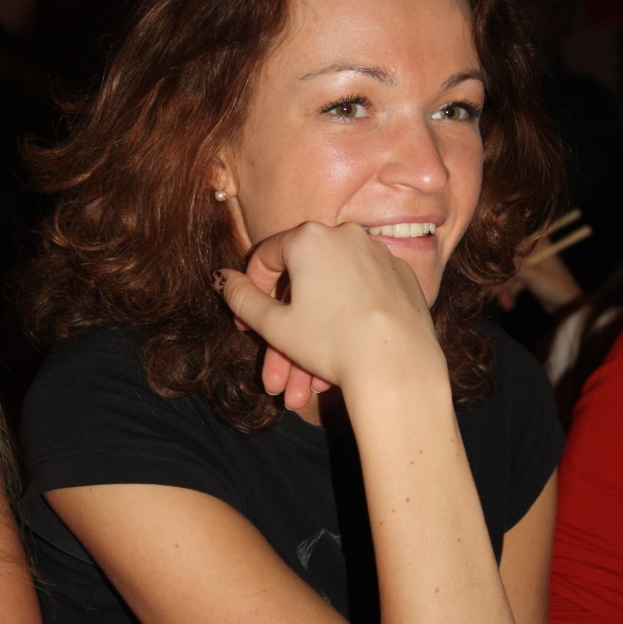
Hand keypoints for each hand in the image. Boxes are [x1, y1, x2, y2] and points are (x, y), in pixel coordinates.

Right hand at [218, 222, 439, 405]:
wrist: (397, 368)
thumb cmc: (331, 343)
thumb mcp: (273, 325)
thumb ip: (241, 298)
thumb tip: (221, 278)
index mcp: (310, 238)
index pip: (267, 256)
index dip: (252, 292)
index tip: (246, 324)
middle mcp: (346, 235)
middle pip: (302, 284)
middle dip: (284, 333)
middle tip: (274, 369)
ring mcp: (379, 255)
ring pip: (332, 296)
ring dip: (313, 340)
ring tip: (305, 388)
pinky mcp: (401, 277)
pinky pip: (362, 297)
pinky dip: (347, 324)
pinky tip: (338, 365)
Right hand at [492, 245, 581, 314]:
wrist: (568, 305)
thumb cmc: (554, 284)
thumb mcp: (531, 274)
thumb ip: (511, 265)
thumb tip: (490, 258)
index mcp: (537, 245)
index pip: (512, 243)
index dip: (498, 253)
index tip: (485, 263)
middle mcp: (533, 252)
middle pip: (509, 261)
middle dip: (501, 278)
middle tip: (493, 292)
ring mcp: (531, 266)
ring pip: (511, 274)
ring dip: (505, 289)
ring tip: (503, 303)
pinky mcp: (530, 278)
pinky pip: (515, 283)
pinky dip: (511, 293)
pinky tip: (508, 305)